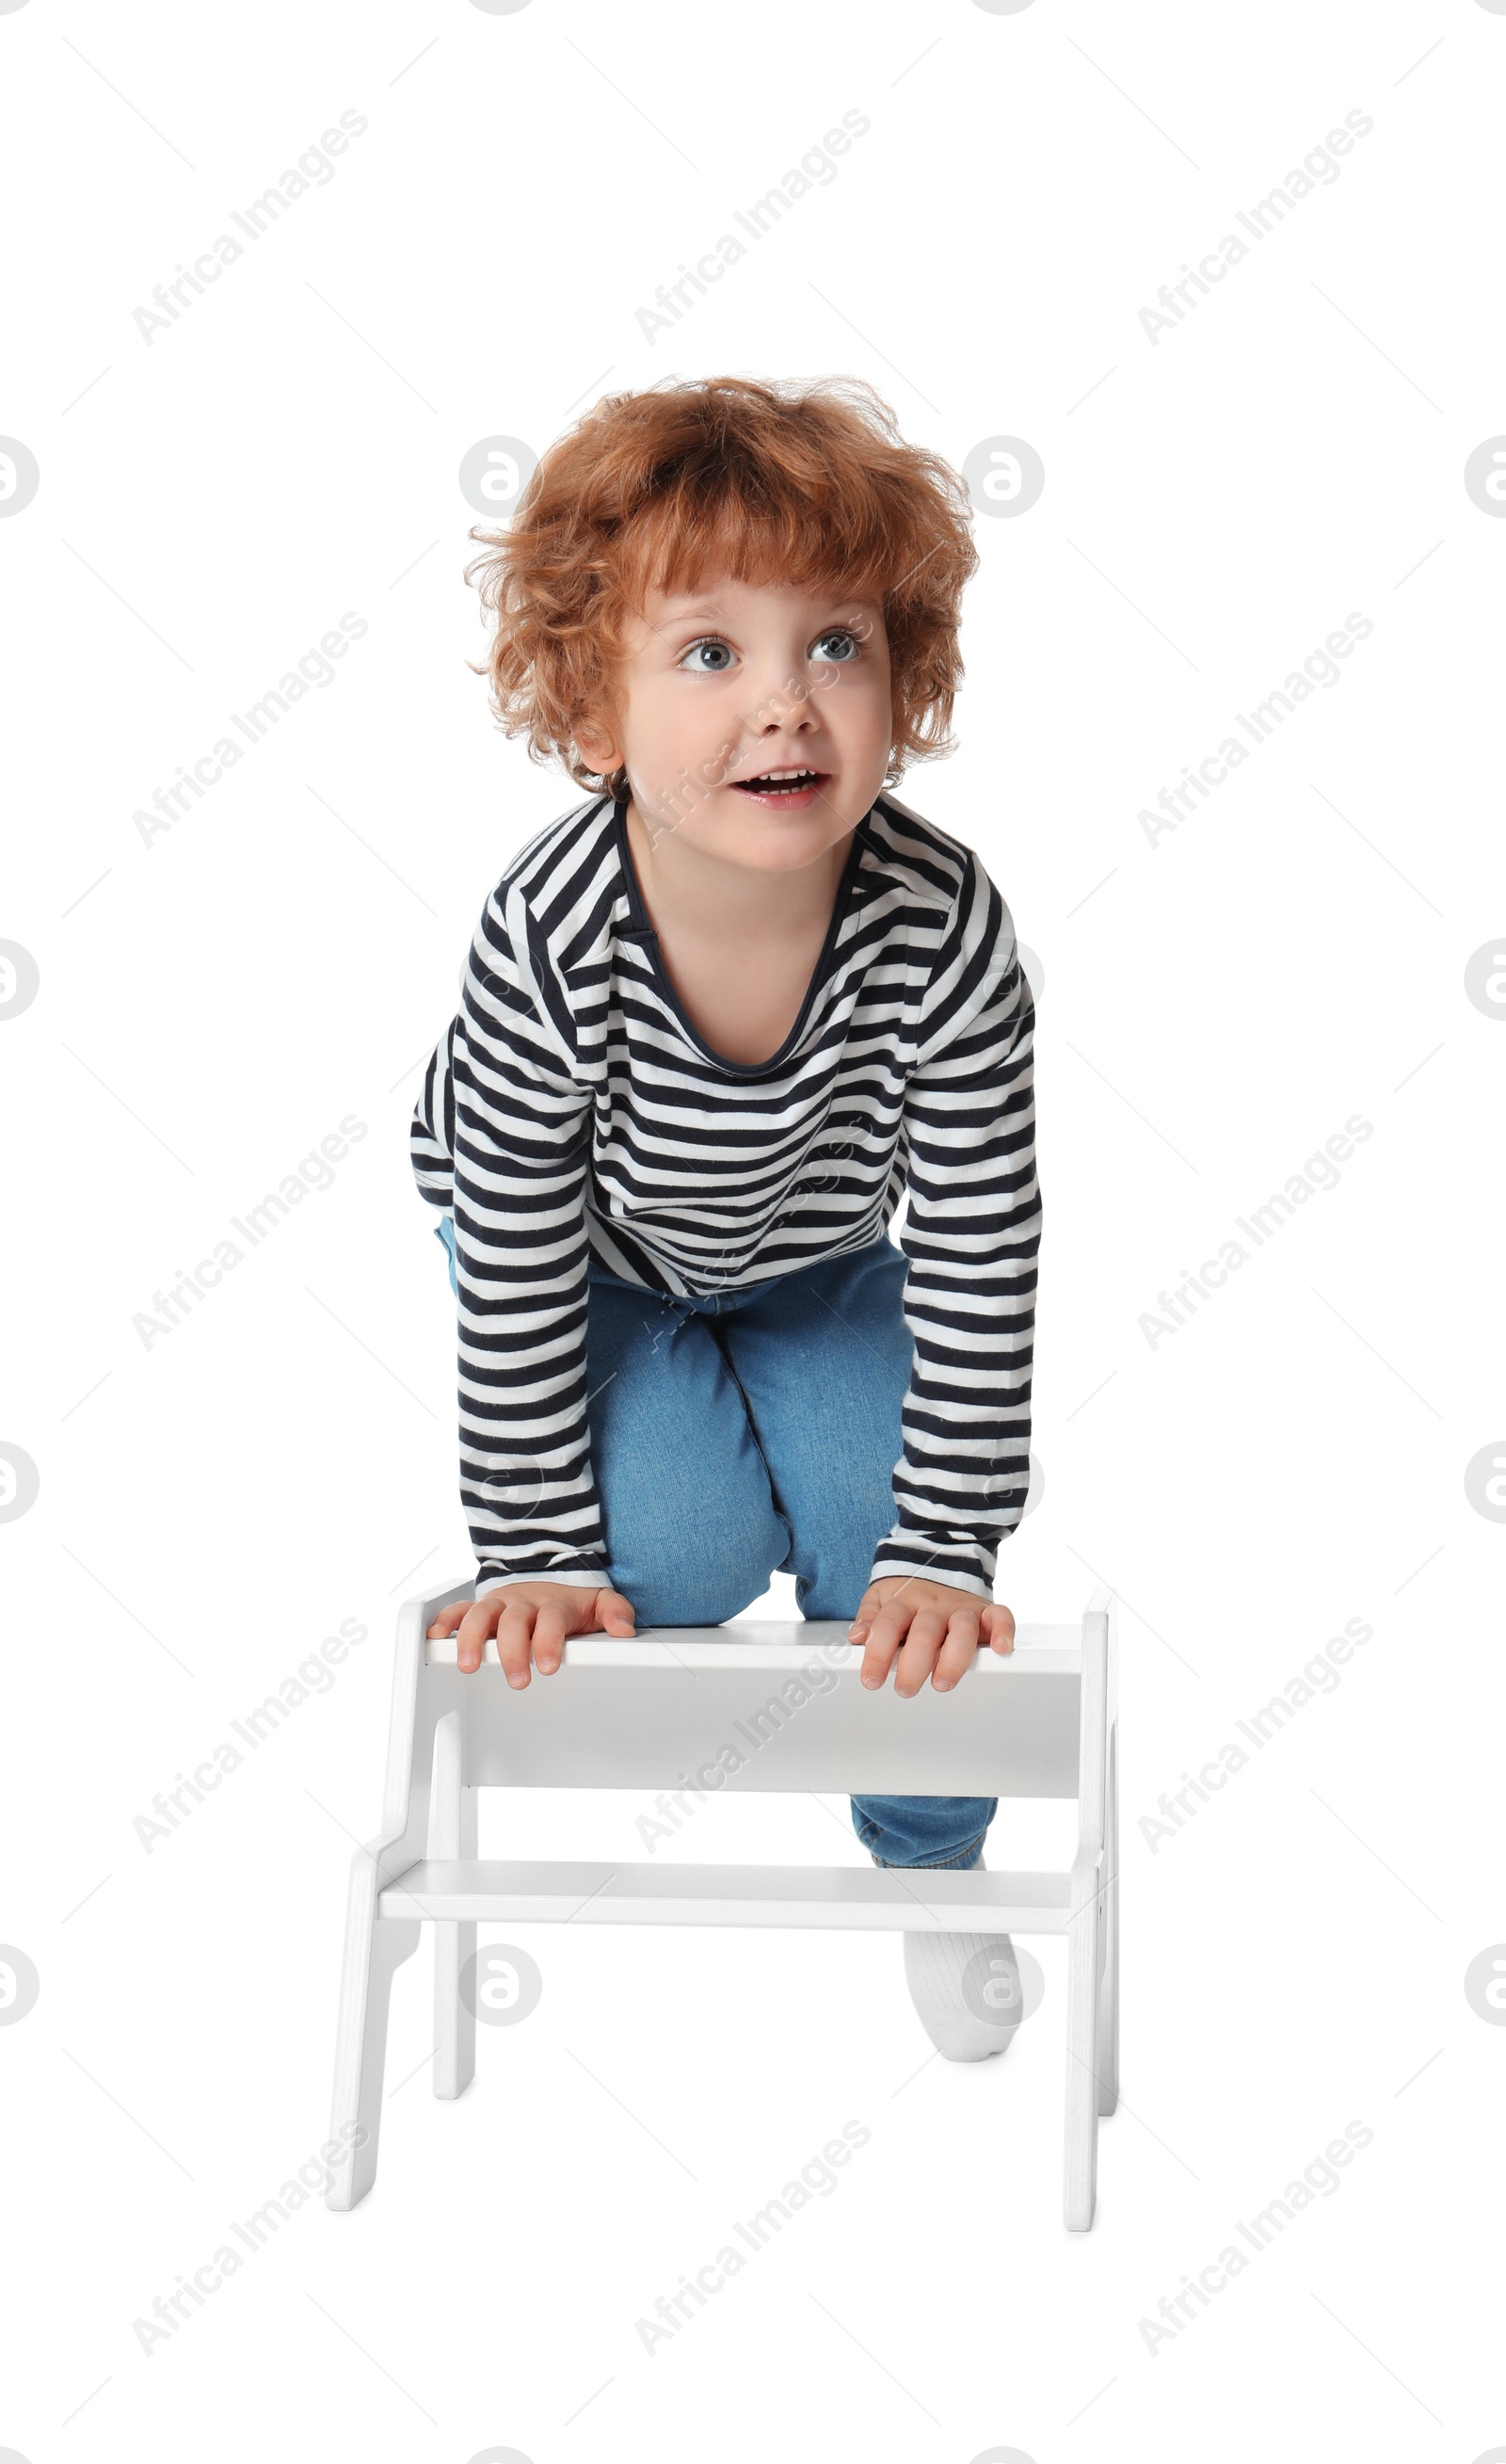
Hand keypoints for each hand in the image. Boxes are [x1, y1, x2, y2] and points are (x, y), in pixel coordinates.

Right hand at [426, 1581, 635, 1680]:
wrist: (549, 1576)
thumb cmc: (572, 1602)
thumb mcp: (600, 1603)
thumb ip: (615, 1613)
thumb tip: (624, 1629)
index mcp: (553, 1604)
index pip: (551, 1621)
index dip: (548, 1641)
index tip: (549, 1665)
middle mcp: (523, 1603)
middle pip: (514, 1621)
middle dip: (512, 1651)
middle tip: (517, 1678)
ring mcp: (499, 1605)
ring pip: (481, 1615)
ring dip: (473, 1639)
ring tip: (470, 1665)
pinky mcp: (480, 1608)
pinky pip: (458, 1610)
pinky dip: (445, 1622)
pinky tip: (436, 1639)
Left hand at [847, 1576, 1013, 1697]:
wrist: (939, 1558)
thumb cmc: (908, 1594)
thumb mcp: (881, 1599)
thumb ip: (869, 1618)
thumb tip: (857, 1637)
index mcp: (903, 1602)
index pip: (888, 1626)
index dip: (878, 1653)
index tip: (871, 1680)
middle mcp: (933, 1605)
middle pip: (924, 1632)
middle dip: (914, 1664)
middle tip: (905, 1689)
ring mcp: (961, 1607)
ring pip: (961, 1629)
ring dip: (953, 1659)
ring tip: (942, 1682)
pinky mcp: (985, 1610)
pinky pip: (1000, 1616)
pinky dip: (1003, 1631)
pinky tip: (1000, 1649)